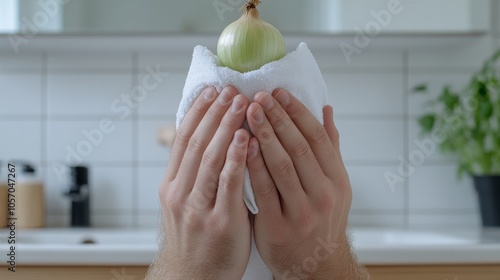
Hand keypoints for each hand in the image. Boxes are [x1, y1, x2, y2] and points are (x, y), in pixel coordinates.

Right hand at [149, 86, 251, 279]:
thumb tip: (210, 140)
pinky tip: (248, 139)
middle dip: (215, 112)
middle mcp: (179, 193)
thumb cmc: (197, 237)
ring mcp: (196, 208)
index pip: (183, 139)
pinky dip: (237, 158)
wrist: (194, 277)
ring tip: (242, 103)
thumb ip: (195, 173)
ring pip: (210, 158)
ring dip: (226, 127)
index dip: (198, 111)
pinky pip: (228, 183)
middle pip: (196, 142)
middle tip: (231, 89)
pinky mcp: (219, 221)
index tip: (213, 90)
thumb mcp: (185, 203)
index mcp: (171, 185)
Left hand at [246, 89, 366, 278]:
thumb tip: (326, 110)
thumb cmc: (321, 219)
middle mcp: (324, 195)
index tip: (279, 92)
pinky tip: (243, 145)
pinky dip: (253, 166)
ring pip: (282, 166)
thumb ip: (330, 148)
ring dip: (264, 135)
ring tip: (248, 112)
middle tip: (258, 96)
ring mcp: (302, 213)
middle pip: (299, 147)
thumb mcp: (334, 185)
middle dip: (277, 118)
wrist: (314, 265)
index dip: (297, 112)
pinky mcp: (279, 227)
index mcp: (338, 180)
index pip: (318, 137)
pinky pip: (263, 191)